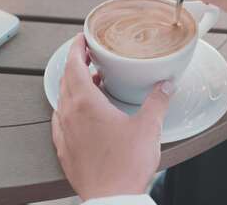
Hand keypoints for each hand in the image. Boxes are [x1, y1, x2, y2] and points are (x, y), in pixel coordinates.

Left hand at [51, 33, 174, 200]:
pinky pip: (61, 121)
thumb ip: (157, 102)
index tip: (81, 39)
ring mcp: (64, 133)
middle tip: (91, 57)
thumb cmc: (125, 165)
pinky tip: (80, 114)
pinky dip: (69, 109)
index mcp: (86, 104)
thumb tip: (166, 85)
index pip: (73, 65)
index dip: (76, 48)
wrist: (112, 199)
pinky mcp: (64, 150)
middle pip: (66, 80)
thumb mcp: (148, 128)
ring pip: (62, 100)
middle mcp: (70, 115)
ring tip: (92, 84)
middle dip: (77, 64)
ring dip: (74, 87)